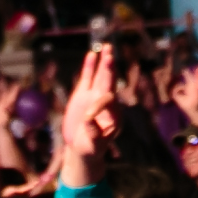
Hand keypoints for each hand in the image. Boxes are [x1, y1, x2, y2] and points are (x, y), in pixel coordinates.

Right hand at [53, 44, 118, 179]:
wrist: (82, 148)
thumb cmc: (91, 149)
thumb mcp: (93, 144)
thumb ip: (94, 132)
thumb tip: (89, 118)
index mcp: (114, 114)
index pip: (108, 101)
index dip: (98, 105)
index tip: (87, 119)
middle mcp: (106, 102)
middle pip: (110, 82)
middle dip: (109, 70)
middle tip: (110, 56)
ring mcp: (94, 96)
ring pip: (101, 76)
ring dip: (104, 63)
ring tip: (107, 48)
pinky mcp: (83, 94)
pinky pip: (88, 78)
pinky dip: (90, 66)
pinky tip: (92, 54)